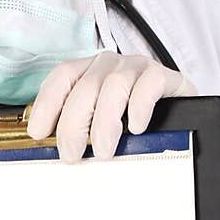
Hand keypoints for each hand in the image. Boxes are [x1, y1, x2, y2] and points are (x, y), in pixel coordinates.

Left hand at [26, 52, 197, 162]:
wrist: (180, 110)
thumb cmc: (133, 118)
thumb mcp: (101, 119)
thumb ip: (81, 128)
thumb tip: (59, 153)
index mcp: (89, 70)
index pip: (62, 77)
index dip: (48, 104)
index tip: (39, 132)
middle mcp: (110, 64)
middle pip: (84, 87)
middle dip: (73, 124)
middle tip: (71, 154)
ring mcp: (138, 66)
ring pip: (114, 86)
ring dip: (104, 122)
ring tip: (102, 150)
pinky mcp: (165, 75)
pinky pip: (149, 84)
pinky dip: (139, 107)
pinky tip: (136, 127)